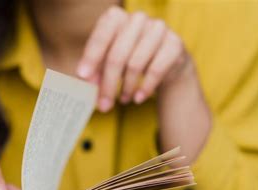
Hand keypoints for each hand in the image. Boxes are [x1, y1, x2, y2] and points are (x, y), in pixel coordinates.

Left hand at [77, 6, 191, 111]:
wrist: (166, 60)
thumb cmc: (129, 58)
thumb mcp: (108, 62)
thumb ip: (96, 70)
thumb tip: (86, 83)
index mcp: (116, 17)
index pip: (101, 35)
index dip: (91, 57)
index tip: (83, 77)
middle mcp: (137, 18)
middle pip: (117, 55)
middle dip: (108, 84)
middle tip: (103, 105)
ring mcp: (158, 28)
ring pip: (135, 64)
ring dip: (127, 88)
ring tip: (123, 99)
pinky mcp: (174, 43)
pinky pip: (156, 70)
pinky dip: (145, 87)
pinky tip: (138, 98)